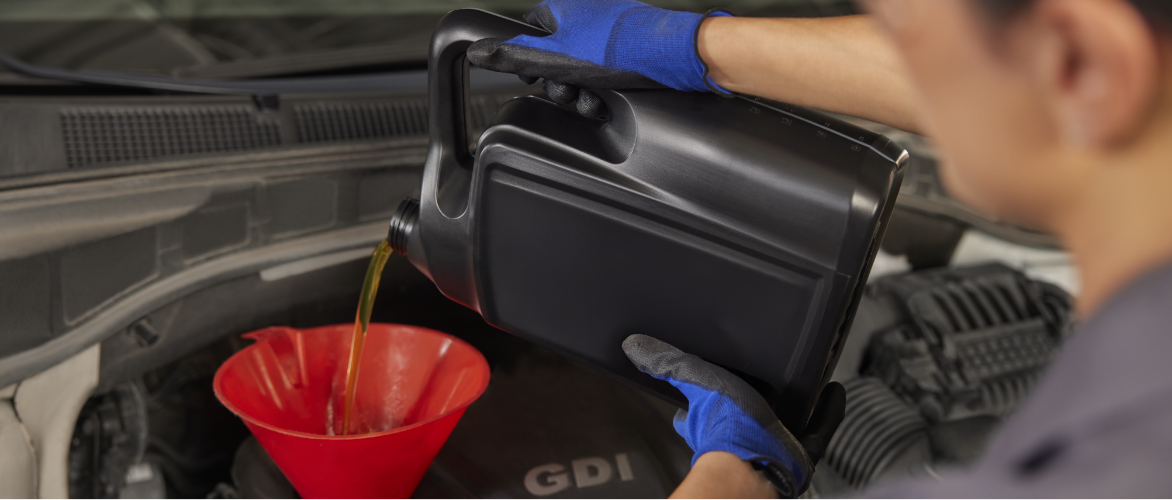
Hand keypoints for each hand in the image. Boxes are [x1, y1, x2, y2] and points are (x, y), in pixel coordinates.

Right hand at [467, 0, 731, 118]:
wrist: (668, 54)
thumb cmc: (614, 50)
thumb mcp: (553, 58)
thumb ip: (512, 57)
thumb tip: (476, 50)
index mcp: (560, 10)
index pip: (529, 32)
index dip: (528, 60)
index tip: (534, 78)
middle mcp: (583, 15)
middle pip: (555, 55)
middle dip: (559, 82)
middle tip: (569, 93)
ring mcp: (607, 30)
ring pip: (581, 67)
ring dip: (582, 91)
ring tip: (593, 100)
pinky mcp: (628, 47)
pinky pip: (605, 69)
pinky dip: (604, 88)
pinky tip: (609, 99)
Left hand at [622, 334, 844, 498]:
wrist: (761, 463)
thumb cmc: (727, 431)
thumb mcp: (698, 383)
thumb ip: (670, 366)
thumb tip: (634, 346)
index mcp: (711, 422)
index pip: (698, 409)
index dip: (700, 395)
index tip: (708, 375)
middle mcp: (739, 434)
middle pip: (742, 414)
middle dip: (750, 399)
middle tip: (763, 377)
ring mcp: (770, 443)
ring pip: (779, 423)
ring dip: (788, 406)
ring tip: (801, 382)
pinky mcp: (801, 450)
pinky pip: (818, 429)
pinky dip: (828, 411)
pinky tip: (835, 392)